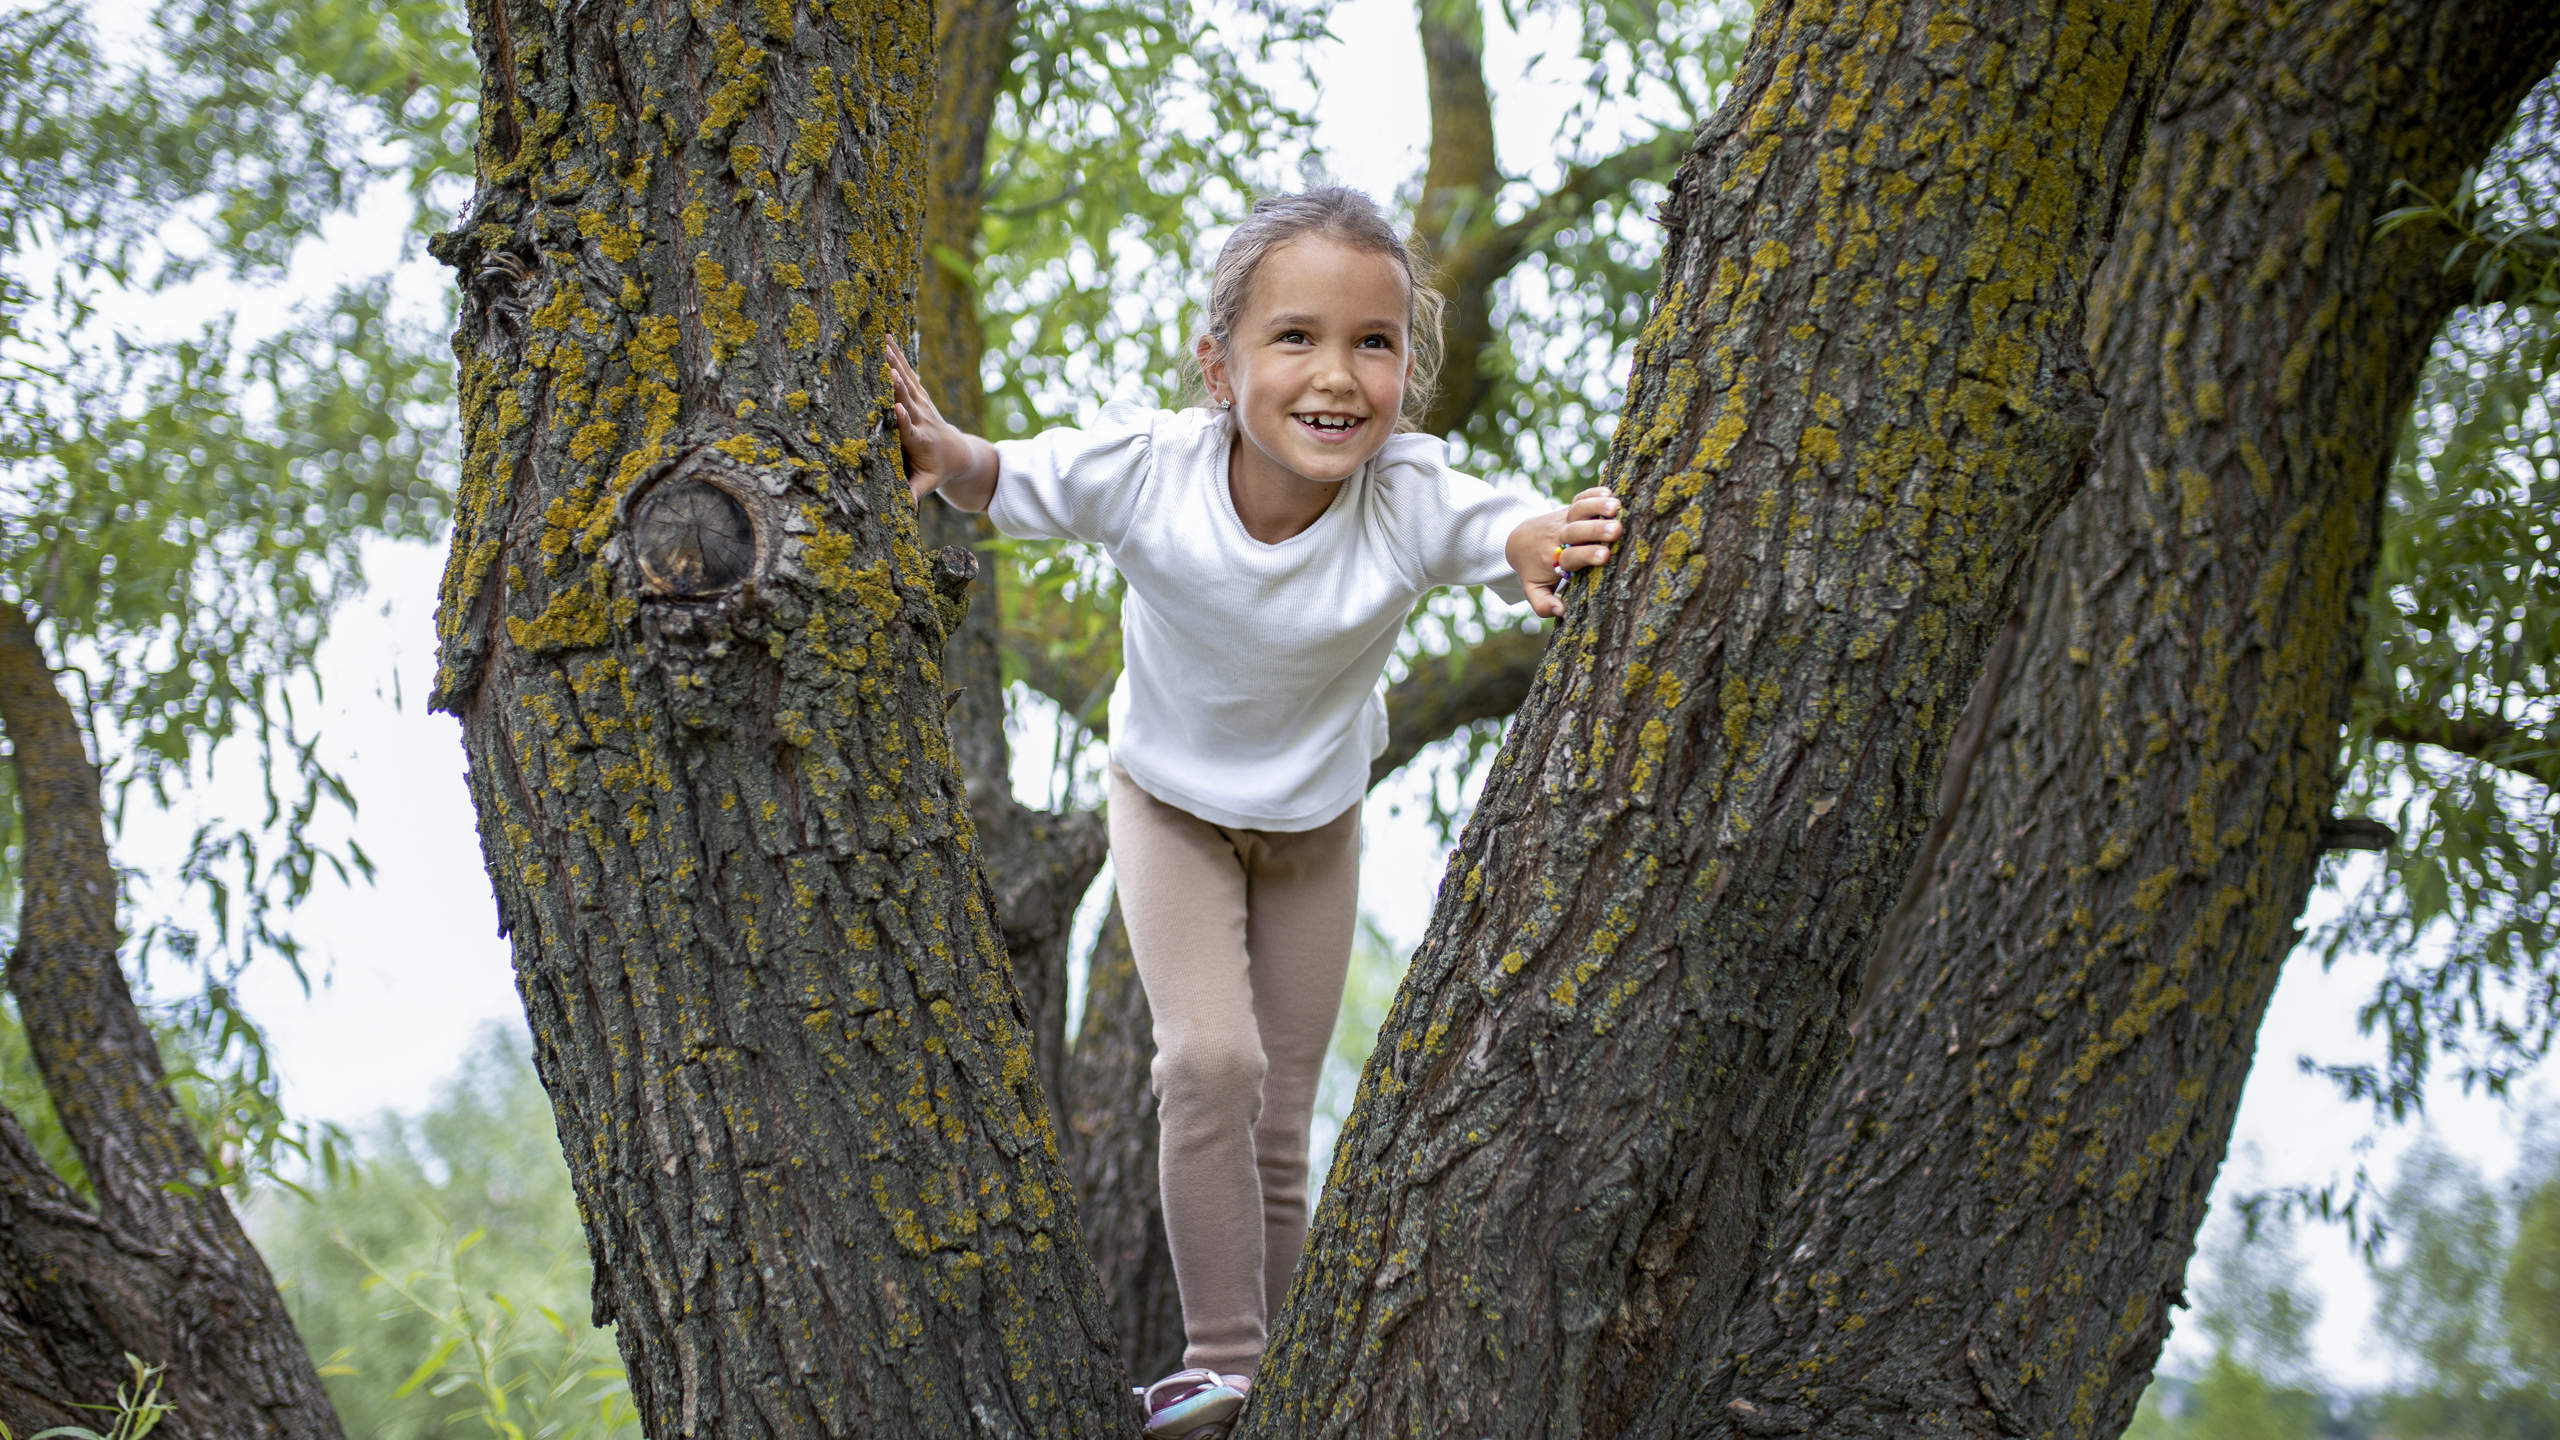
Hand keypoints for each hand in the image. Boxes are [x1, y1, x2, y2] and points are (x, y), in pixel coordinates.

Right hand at [888, 344, 995, 507]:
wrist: (959, 454)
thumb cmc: (938, 471)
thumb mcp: (928, 484)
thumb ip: (915, 492)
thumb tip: (903, 509)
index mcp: (921, 442)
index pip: (911, 430)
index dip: (904, 420)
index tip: (897, 409)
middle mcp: (922, 420)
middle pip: (908, 400)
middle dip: (897, 384)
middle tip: (886, 366)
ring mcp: (923, 405)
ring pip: (908, 382)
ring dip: (895, 362)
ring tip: (881, 343)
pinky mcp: (921, 395)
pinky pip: (909, 374)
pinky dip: (898, 356)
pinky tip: (885, 338)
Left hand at [1508, 487, 1622, 617]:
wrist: (1518, 541)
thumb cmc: (1533, 569)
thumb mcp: (1533, 590)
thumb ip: (1543, 604)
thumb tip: (1561, 612)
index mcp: (1553, 559)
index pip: (1570, 557)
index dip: (1587, 555)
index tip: (1604, 557)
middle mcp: (1559, 537)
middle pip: (1576, 531)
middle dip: (1596, 530)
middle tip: (1616, 530)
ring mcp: (1563, 520)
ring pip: (1578, 510)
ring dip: (1596, 506)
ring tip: (1616, 507)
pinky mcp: (1568, 508)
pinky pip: (1579, 498)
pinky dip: (1592, 493)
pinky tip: (1609, 492)